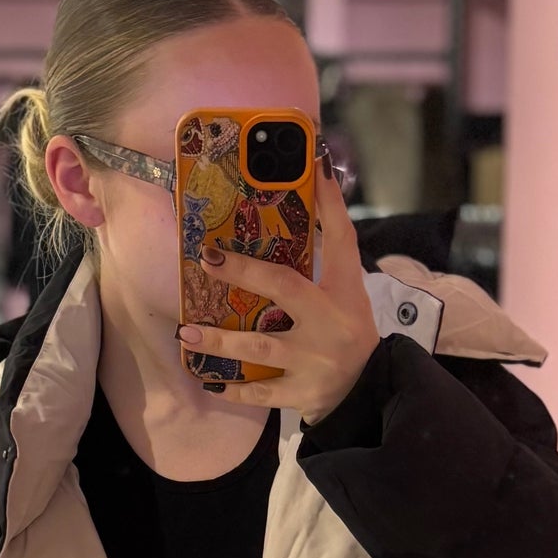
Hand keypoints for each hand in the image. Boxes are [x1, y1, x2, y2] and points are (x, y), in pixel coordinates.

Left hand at [176, 174, 379, 426]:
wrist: (370, 394)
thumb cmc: (349, 335)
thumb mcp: (347, 297)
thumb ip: (323, 264)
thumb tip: (296, 209)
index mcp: (346, 293)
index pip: (341, 239)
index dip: (329, 202)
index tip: (315, 163)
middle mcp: (330, 323)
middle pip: (285, 289)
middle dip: (244, 272)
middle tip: (207, 257)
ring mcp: (315, 361)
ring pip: (260, 348)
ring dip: (221, 340)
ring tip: (187, 333)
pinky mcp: (303, 394)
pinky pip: (261, 393)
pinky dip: (235, 390)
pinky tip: (208, 382)